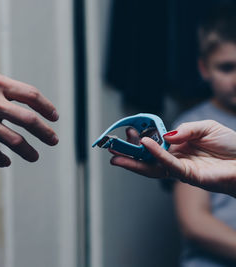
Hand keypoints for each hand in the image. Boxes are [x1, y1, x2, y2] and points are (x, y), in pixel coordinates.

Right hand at [0, 65, 58, 166]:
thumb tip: (18, 98)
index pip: (31, 95)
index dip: (47, 107)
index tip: (54, 116)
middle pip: (28, 120)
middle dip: (45, 132)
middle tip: (54, 140)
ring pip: (14, 141)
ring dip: (28, 151)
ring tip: (35, 157)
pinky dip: (2, 160)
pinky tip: (7, 162)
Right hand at [110, 120, 235, 196]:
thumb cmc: (231, 145)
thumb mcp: (206, 127)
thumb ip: (185, 130)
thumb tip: (166, 135)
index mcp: (179, 148)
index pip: (155, 145)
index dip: (140, 139)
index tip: (128, 130)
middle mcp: (177, 160)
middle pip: (148, 160)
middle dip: (128, 155)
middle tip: (110, 149)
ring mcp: (182, 170)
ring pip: (152, 167)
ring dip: (133, 161)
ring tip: (116, 156)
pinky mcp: (190, 176)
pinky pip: (169, 165)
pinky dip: (156, 155)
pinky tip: (145, 145)